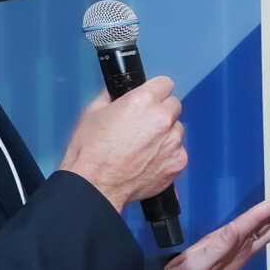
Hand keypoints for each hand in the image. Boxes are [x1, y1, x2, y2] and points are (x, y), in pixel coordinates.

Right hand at [59, 79, 186, 210]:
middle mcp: (162, 119)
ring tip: (144, 146)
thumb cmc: (91, 152)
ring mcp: (172, 142)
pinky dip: (168, 155)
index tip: (153, 97)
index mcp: (143, 101)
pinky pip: (178, 152)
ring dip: (166, 134)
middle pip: (173, 106)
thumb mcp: (93, 112)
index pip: (165, 83)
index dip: (156, 90)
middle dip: (161, 112)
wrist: (95, 185)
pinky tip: (149, 160)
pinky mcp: (178, 162)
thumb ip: (111, 96)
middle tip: (144, 124)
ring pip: (177, 130)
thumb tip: (118, 91)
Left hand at [164, 181, 269, 269]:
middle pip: (264, 212)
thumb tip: (236, 229)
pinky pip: (264, 237)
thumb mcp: (198, 263)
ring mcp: (241, 243)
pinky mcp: (243, 253)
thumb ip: (218, 246)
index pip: (256, 216)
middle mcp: (236, 235)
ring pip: (267, 221)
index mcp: (228, 235)